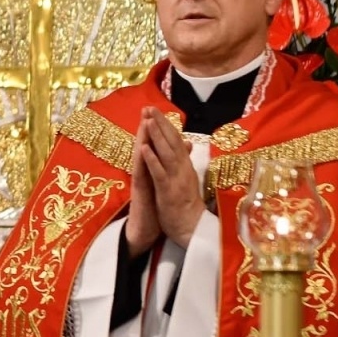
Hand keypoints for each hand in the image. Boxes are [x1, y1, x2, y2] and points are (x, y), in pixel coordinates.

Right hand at [123, 113, 160, 257]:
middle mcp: (144, 174)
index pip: (154, 148)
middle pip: (145, 147)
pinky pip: (141, 173)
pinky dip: (142, 160)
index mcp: (152, 172)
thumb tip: (179, 154)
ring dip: (142, 138)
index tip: (159, 113)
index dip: (157, 131)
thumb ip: (166, 171)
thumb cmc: (154, 211)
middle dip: (147, 128)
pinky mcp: (140, 192)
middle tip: (147, 108)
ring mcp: (141, 182)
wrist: (144, 233)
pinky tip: (142, 147)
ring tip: (144, 120)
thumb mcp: (163, 187)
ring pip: (141, 157)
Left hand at [138, 109, 204, 247]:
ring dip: (156, 136)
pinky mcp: (168, 191)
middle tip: (150, 107)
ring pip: (166, 153)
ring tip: (147, 120)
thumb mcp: (187, 180)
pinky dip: (152, 160)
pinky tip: (144, 148)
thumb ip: (185, 162)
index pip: (176, 141)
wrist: (193, 230)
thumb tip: (187, 144)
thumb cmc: (187, 207)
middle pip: (172, 142)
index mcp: (185, 167)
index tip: (156, 110)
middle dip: (160, 124)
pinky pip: (159, 173)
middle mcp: (182, 169)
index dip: (166, 125)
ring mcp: (176, 179)